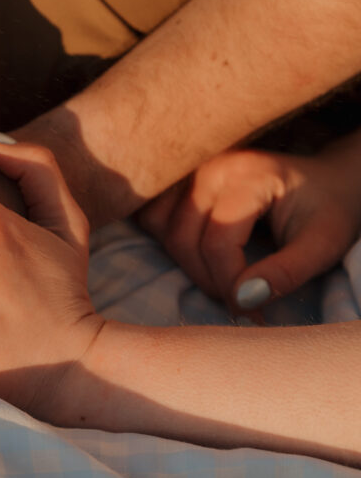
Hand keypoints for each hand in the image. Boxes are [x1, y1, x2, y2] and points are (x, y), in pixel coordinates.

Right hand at [138, 147, 360, 312]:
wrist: (327, 179)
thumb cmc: (327, 210)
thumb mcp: (324, 244)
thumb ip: (286, 273)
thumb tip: (243, 301)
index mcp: (246, 174)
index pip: (217, 243)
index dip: (230, 285)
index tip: (253, 312)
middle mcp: (209, 165)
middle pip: (182, 238)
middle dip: (207, 280)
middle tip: (238, 300)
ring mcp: (188, 168)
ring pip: (158, 226)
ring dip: (183, 261)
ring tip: (219, 276)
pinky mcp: (177, 176)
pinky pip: (150, 213)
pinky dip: (164, 239)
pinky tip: (194, 252)